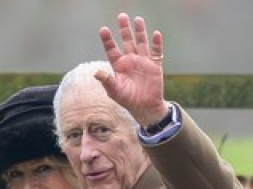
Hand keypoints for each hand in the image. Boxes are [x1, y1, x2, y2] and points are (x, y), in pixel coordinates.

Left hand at [95, 13, 168, 127]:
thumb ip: (107, 80)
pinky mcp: (155, 66)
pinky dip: (156, 44)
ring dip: (140, 32)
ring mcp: (143, 62)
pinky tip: (156, 34)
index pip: (111, 49)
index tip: (103, 29)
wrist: (145, 108)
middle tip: (121, 16)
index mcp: (119, 65)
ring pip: (141, 43)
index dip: (108, 40)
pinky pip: (156, 52)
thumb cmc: (127, 100)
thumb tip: (95, 72)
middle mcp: (130, 60)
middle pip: (127, 41)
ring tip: (137, 19)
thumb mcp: (114, 91)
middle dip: (124, 29)